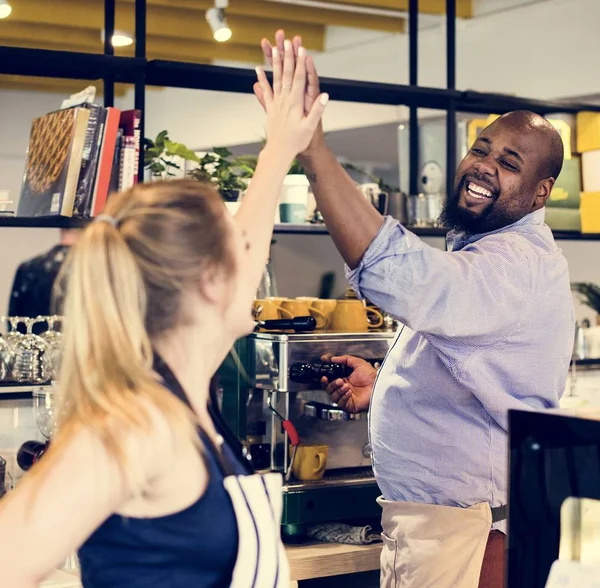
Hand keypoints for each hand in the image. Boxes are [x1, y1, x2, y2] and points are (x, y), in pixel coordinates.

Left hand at [254, 29, 325, 155]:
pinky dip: (261, 79)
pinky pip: (265, 90)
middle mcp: (283, 100)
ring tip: (273, 48)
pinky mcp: (270, 107)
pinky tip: (257, 69)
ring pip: (275, 78)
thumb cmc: (296, 141)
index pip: (298, 78)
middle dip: (288, 57)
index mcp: (294, 103)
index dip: (300, 63)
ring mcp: (275, 103)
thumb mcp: (310, 127)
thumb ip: (316, 110)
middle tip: (288, 41)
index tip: (302, 49)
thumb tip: (325, 95)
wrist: (279, 151)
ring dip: (274, 62)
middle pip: (286, 74)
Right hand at [320, 354, 376, 413]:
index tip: (324, 375)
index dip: (325, 378)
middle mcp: (343, 389)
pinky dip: (343, 397)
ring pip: (332, 396)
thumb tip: (333, 358)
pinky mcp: (349, 405)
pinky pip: (340, 403)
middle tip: (339, 380)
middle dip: (331, 384)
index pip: (329, 380)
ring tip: (346, 385)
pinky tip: (349, 392)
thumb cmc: (372, 376)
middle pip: (329, 389)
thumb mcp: (358, 363)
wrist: (379, 386)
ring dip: (338, 390)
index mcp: (344, 379)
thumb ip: (345, 359)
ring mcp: (346, 397)